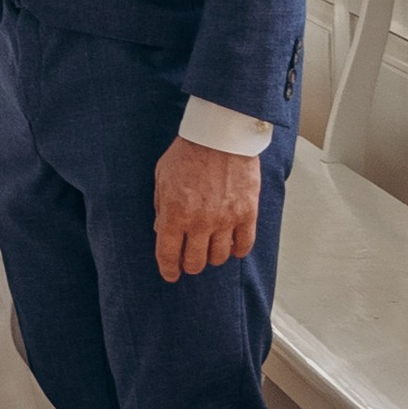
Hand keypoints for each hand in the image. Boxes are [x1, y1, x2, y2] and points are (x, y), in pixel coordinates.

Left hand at [153, 138, 262, 282]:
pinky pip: (243, 245)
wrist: (221, 134)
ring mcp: (225, 220)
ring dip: (212, 257)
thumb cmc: (188, 151)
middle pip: (195, 262)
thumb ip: (160, 205)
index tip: (171, 274)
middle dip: (189, 265)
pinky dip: (237, 250)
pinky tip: (231, 244)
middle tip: (190, 259)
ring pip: (219, 257)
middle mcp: (199, 222)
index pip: (168, 255)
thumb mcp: (162, 176)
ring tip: (210, 248)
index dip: (168, 269)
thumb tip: (161, 229)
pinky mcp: (247, 214)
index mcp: (174, 213)